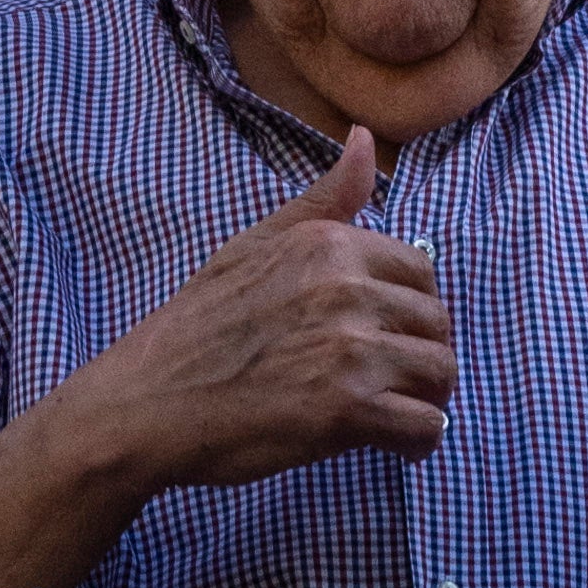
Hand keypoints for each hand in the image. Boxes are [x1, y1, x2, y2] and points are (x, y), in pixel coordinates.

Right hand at [79, 133, 455, 502]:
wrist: (147, 403)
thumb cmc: (194, 329)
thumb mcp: (252, 245)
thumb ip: (320, 202)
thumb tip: (362, 139)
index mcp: (328, 246)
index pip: (421, 270)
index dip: (415, 309)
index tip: (395, 337)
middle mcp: (346, 290)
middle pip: (437, 324)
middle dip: (427, 355)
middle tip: (402, 384)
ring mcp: (349, 352)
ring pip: (440, 374)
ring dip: (430, 401)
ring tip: (403, 416)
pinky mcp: (346, 411)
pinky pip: (423, 427)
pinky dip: (420, 442)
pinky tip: (400, 448)